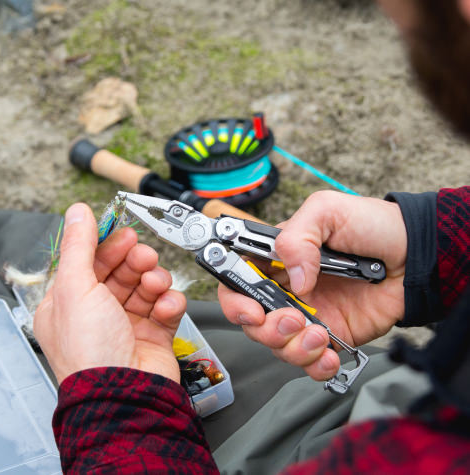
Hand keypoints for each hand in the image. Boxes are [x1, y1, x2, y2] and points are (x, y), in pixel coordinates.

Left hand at [34, 203, 185, 384]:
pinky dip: (170, 302)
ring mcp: (128, 323)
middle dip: (135, 261)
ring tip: (155, 283)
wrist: (126, 394)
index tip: (124, 233)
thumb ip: (79, 245)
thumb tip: (77, 212)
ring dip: (155, 280)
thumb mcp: (76, 288)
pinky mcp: (155, 333)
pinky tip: (165, 306)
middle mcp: (99, 313)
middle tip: (144, 255)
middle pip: (122, 272)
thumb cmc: (91, 351)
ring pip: (147, 286)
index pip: (90, 263)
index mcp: (71, 303)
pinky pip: (166, 306)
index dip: (108, 245)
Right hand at [218, 190, 406, 380]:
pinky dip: (314, 366)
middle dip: (266, 329)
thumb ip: (298, 237)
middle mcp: (287, 288)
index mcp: (277, 258)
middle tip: (293, 319)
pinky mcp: (330, 335)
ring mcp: (308, 314)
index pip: (237, 280)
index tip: (249, 310)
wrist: (415, 255)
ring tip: (319, 334)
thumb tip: (294, 280)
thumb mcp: (327, 212)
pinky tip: (328, 354)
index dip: (234, 300)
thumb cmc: (372, 225)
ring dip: (293, 348)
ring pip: (278, 345)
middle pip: (253, 321)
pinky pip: (310, 361)